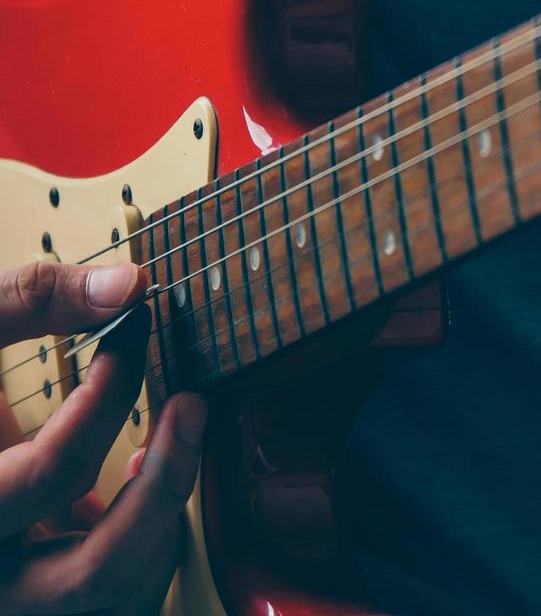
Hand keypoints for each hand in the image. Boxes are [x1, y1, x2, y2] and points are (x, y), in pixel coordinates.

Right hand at [0, 261, 204, 614]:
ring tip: (171, 440)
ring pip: (115, 593)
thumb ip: (25, 304)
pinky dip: (145, 539)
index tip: (133, 333)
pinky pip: (112, 592)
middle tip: (191, 404)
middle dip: (165, 486)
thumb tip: (127, 286)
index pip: (54, 473)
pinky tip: (141, 474)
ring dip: (163, 519)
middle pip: (95, 571)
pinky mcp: (42, 589)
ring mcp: (16, 595)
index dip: (109, 395)